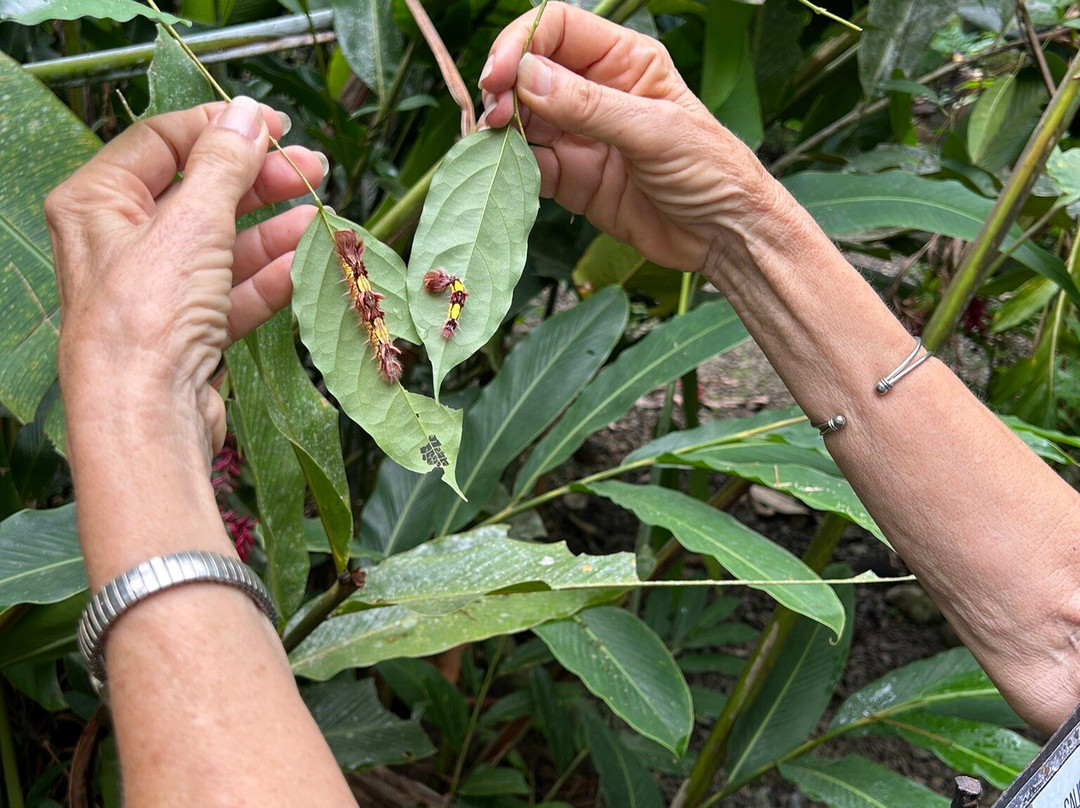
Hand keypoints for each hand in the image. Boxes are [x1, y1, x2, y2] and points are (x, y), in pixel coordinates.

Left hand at [46, 98, 324, 459]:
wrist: (146, 413)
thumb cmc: (149, 313)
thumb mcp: (191, 221)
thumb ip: (224, 163)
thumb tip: (248, 114)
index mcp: (98, 203)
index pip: (163, 142)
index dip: (221, 128)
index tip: (276, 126)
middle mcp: (121, 242)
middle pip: (199, 192)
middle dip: (258, 180)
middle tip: (311, 169)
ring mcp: (156, 289)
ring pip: (222, 244)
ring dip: (273, 229)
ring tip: (320, 215)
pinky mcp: (186, 330)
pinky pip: (232, 291)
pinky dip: (268, 277)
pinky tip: (304, 263)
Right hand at [479, 2, 772, 271]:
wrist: (724, 236)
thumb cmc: (710, 170)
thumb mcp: (654, 130)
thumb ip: (589, 105)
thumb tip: (526, 77)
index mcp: (623, 60)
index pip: (555, 29)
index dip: (520, 43)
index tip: (499, 75)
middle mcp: (596, 92)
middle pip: (530, 72)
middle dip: (505, 88)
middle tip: (495, 117)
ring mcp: (581, 136)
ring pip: (523, 119)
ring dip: (502, 130)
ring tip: (496, 145)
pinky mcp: (573, 179)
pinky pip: (531, 166)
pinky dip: (514, 169)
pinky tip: (510, 174)